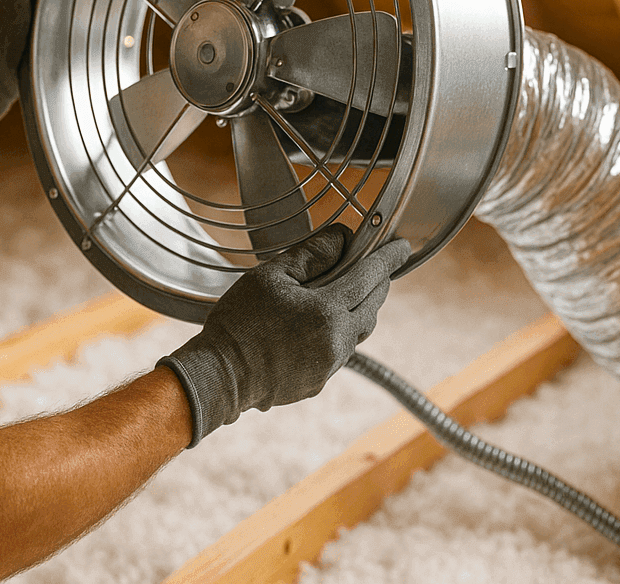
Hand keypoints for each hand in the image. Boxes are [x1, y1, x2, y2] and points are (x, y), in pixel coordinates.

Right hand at [158, 226, 410, 446]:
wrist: (218, 377)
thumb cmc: (239, 323)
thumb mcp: (270, 276)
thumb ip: (310, 255)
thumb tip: (342, 237)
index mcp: (326, 312)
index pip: (368, 277)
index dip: (387, 258)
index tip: (401, 246)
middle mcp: (336, 342)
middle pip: (371, 306)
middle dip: (376, 283)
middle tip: (373, 266)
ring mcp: (328, 366)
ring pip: (358, 330)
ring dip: (358, 308)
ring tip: (344, 292)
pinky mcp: (318, 382)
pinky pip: (340, 351)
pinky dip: (339, 331)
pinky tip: (317, 323)